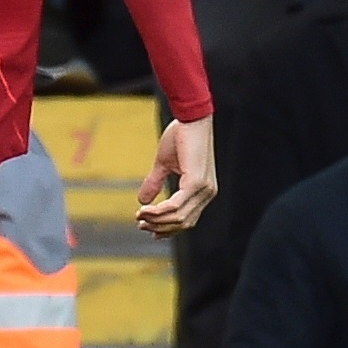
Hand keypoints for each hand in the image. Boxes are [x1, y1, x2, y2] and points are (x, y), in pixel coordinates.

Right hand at [136, 115, 216, 237]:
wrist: (189, 119)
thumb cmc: (180, 137)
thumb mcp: (164, 164)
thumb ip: (155, 182)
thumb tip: (142, 201)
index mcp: (203, 191)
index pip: (187, 219)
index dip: (167, 228)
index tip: (147, 228)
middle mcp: (207, 193)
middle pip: (183, 222)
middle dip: (160, 227)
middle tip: (140, 224)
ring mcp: (204, 189)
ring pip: (179, 217)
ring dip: (156, 220)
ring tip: (140, 216)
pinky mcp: (197, 183)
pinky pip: (176, 205)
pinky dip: (159, 211)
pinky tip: (145, 210)